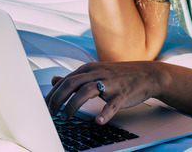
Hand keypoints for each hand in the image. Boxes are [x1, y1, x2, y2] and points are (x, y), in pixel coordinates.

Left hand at [44, 61, 159, 124]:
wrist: (147, 74)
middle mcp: (97, 73)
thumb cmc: (118, 75)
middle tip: (51, 113)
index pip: (65, 80)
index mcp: (89, 68)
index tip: (44, 107)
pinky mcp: (122, 93)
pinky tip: (98, 121)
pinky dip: (104, 113)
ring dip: (73, 105)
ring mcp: (110, 83)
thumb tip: (54, 79)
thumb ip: (74, 77)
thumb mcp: (95, 72)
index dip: (52, 94)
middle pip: (72, 83)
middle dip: (57, 99)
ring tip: (66, 117)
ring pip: (87, 91)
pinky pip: (112, 104)